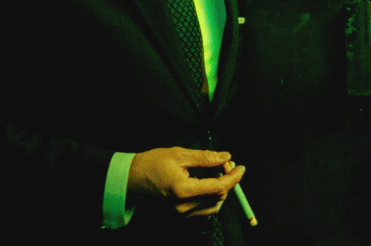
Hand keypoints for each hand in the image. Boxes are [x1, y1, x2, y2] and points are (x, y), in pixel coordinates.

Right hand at [128, 147, 245, 217]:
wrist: (130, 179)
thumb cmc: (151, 163)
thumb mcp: (179, 154)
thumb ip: (205, 157)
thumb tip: (226, 157)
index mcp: (183, 190)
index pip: (218, 187)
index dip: (234, 177)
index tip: (241, 167)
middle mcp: (183, 207)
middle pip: (218, 198)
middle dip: (228, 181)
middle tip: (226, 164)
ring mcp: (181, 214)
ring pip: (213, 207)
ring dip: (221, 191)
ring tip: (217, 174)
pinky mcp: (179, 216)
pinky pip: (203, 211)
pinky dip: (211, 199)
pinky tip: (208, 185)